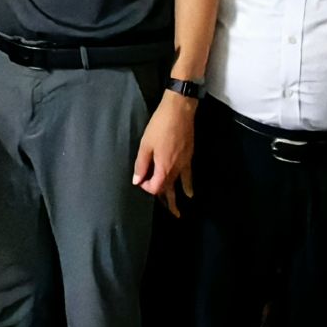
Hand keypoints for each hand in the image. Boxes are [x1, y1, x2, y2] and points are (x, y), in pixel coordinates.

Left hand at [133, 93, 196, 216]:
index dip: (148, 188)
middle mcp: (176, 169)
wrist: (180, 111)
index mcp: (164, 167)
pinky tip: (189, 192)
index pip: (156, 187)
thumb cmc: (160, 126)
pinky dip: (188, 185)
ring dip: (177, 197)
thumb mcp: (145, 144)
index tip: (141, 181)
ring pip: (180, 184)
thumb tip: (137, 181)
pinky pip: (188, 176)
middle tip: (172, 214)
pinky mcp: (189, 157)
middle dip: (167, 201)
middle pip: (169, 189)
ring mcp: (184, 163)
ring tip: (177, 210)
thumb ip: (141, 164)